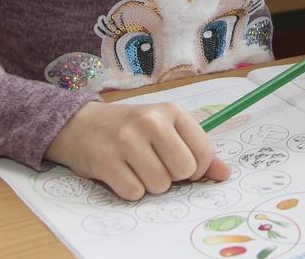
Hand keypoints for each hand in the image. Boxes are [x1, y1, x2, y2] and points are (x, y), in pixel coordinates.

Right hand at [45, 101, 229, 200]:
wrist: (80, 124)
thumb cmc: (129, 128)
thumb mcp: (165, 129)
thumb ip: (196, 150)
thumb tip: (225, 174)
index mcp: (171, 111)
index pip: (204, 153)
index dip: (196, 169)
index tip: (180, 166)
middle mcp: (150, 121)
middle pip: (183, 171)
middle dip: (172, 177)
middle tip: (155, 165)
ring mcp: (126, 140)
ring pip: (159, 185)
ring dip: (149, 185)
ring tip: (135, 167)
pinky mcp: (105, 159)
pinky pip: (133, 192)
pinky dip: (129, 190)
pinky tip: (120, 172)